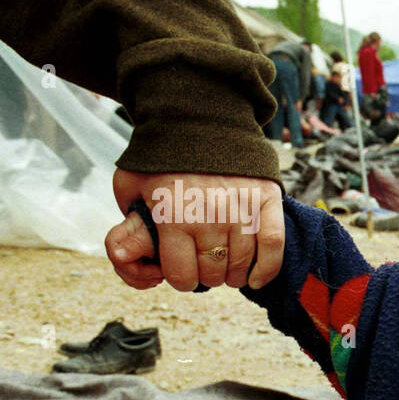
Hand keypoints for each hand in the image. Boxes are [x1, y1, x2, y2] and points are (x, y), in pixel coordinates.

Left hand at [108, 170, 284, 291]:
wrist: (198, 119)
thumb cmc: (160, 158)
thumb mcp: (129, 185)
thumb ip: (126, 222)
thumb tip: (126, 255)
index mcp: (173, 215)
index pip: (182, 274)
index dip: (180, 280)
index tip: (181, 274)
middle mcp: (209, 215)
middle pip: (213, 272)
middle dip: (206, 276)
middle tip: (204, 268)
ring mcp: (241, 208)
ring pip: (241, 264)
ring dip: (234, 275)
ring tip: (227, 271)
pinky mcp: (265, 200)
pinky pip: (272, 246)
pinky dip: (266, 269)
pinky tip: (255, 279)